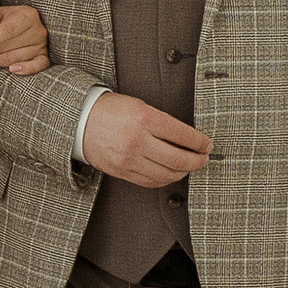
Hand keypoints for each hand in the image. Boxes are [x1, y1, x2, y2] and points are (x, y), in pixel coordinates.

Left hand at [0, 3, 49, 74]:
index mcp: (28, 15)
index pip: (6, 31)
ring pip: (14, 58)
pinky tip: (12, 70)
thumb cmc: (4, 20)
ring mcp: (42, 46)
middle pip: (8, 46)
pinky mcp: (43, 58)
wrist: (21, 26)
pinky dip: (27, 69)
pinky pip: (38, 66)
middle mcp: (38, 30)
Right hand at [81, 91, 213, 187]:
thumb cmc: (110, 110)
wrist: (79, 121)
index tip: (207, 145)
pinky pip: (150, 182)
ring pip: (166, 174)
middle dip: (197, 161)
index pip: (183, 135)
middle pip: (178, 159)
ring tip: (189, 166)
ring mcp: (129, 159)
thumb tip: (187, 138)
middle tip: (203, 158)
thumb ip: (162, 121)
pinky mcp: (122, 171)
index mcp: (145, 118)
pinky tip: (170, 173)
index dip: (200, 143)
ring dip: (183, 172)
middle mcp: (138, 140)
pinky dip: (165, 179)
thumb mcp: (139, 105)